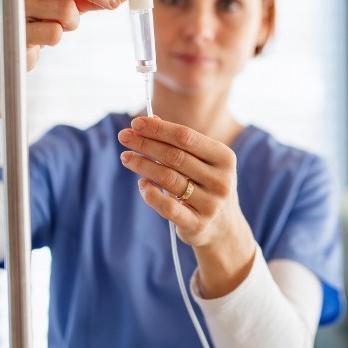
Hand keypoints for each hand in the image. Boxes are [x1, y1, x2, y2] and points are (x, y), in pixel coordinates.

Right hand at [0, 0, 132, 119]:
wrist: (7, 49)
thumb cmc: (40, 19)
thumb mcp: (66, 0)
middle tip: (115, 4)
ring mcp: (16, 4)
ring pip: (66, 9)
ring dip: (74, 22)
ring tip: (61, 25)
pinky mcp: (16, 31)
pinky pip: (55, 33)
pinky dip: (58, 37)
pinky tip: (46, 37)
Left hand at [118, 116, 256, 296]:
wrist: (224, 228)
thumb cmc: (206, 185)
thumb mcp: (201, 161)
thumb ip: (179, 142)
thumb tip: (151, 119)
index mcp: (224, 158)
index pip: (186, 137)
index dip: (159, 129)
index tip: (135, 122)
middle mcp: (221, 180)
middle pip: (175, 156)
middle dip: (146, 144)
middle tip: (123, 137)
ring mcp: (211, 204)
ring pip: (169, 179)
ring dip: (143, 165)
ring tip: (126, 157)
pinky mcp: (198, 225)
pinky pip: (168, 207)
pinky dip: (151, 194)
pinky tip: (141, 184)